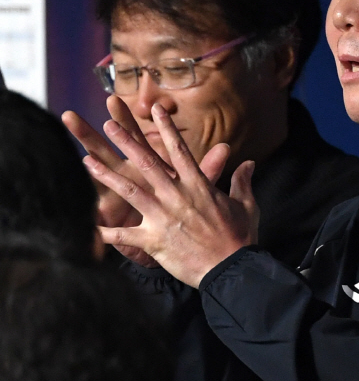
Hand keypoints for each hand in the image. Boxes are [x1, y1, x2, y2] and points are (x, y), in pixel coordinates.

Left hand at [83, 103, 258, 286]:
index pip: (179, 151)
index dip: (167, 129)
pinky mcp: (154, 240)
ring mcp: (163, 217)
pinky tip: (88, 227)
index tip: (156, 110)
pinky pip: (124, 235)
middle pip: (148, 164)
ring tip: (87, 161)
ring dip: (107, 176)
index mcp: (198, 186)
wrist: (231, 270)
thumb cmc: (240, 238)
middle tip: (110, 124)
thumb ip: (242, 182)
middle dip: (127, 142)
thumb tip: (248, 163)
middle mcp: (177, 196)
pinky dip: (105, 232)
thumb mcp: (246, 206)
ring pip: (130, 191)